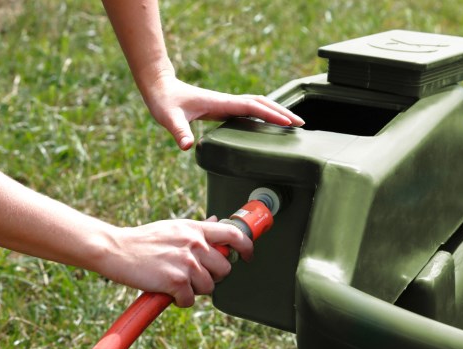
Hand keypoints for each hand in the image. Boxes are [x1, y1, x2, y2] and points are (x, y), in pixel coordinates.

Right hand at [96, 217, 252, 306]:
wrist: (116, 250)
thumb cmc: (142, 241)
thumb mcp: (173, 227)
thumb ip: (196, 229)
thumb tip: (215, 221)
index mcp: (195, 229)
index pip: (233, 234)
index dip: (246, 247)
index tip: (247, 256)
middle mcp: (194, 243)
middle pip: (224, 268)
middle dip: (213, 277)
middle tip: (195, 277)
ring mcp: (186, 262)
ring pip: (209, 287)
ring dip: (194, 290)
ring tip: (177, 283)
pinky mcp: (176, 281)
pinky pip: (190, 300)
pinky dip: (180, 301)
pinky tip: (169, 292)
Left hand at [142, 73, 304, 149]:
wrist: (160, 88)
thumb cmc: (165, 102)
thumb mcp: (170, 118)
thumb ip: (178, 132)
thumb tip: (186, 146)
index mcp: (221, 102)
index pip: (252, 107)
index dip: (271, 115)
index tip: (287, 123)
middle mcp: (228, 101)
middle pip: (262, 103)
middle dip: (282, 113)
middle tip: (301, 124)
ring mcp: (227, 104)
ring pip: (258, 105)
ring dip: (276, 112)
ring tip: (292, 124)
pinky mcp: (224, 108)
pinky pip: (250, 110)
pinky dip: (264, 115)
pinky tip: (269, 125)